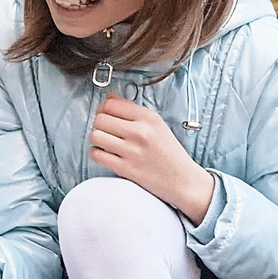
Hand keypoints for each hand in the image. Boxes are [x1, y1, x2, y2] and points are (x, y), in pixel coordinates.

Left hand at [89, 96, 214, 222]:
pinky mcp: (125, 168)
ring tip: (106, 143)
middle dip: (99, 124)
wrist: (183, 180)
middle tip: (106, 131)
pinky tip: (106, 154)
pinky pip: (96, 155)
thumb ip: (132, 110)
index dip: (104, 108)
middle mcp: (140, 132)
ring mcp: (132, 151)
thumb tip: (109, 98)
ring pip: (95, 136)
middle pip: (100, 119)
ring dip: (97, 139)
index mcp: (149, 118)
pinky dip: (97, 153)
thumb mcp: (157, 125)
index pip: (111, 104)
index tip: (107, 115)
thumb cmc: (169, 153)